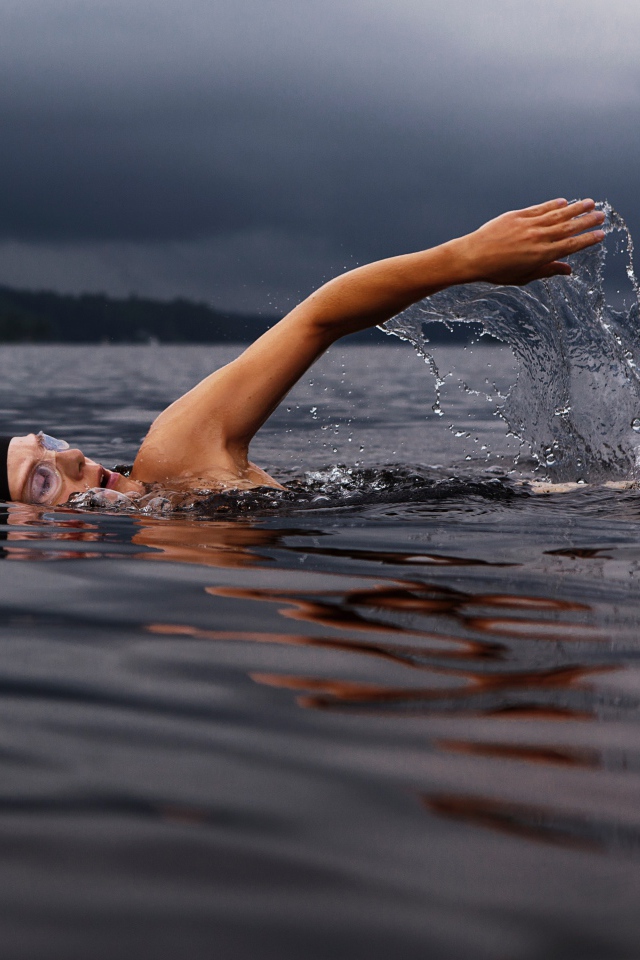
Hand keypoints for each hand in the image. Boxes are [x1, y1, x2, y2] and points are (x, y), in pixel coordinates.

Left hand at [458, 198, 605, 285]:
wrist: (473, 256)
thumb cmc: (497, 271)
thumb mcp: (523, 276)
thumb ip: (547, 271)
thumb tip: (568, 270)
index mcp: (541, 256)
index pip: (571, 246)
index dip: (587, 240)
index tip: (601, 234)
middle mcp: (537, 238)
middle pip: (568, 227)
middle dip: (587, 221)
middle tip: (602, 215)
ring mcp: (528, 225)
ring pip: (557, 214)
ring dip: (575, 208)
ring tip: (590, 202)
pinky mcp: (517, 216)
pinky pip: (540, 208)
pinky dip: (553, 204)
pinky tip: (564, 202)